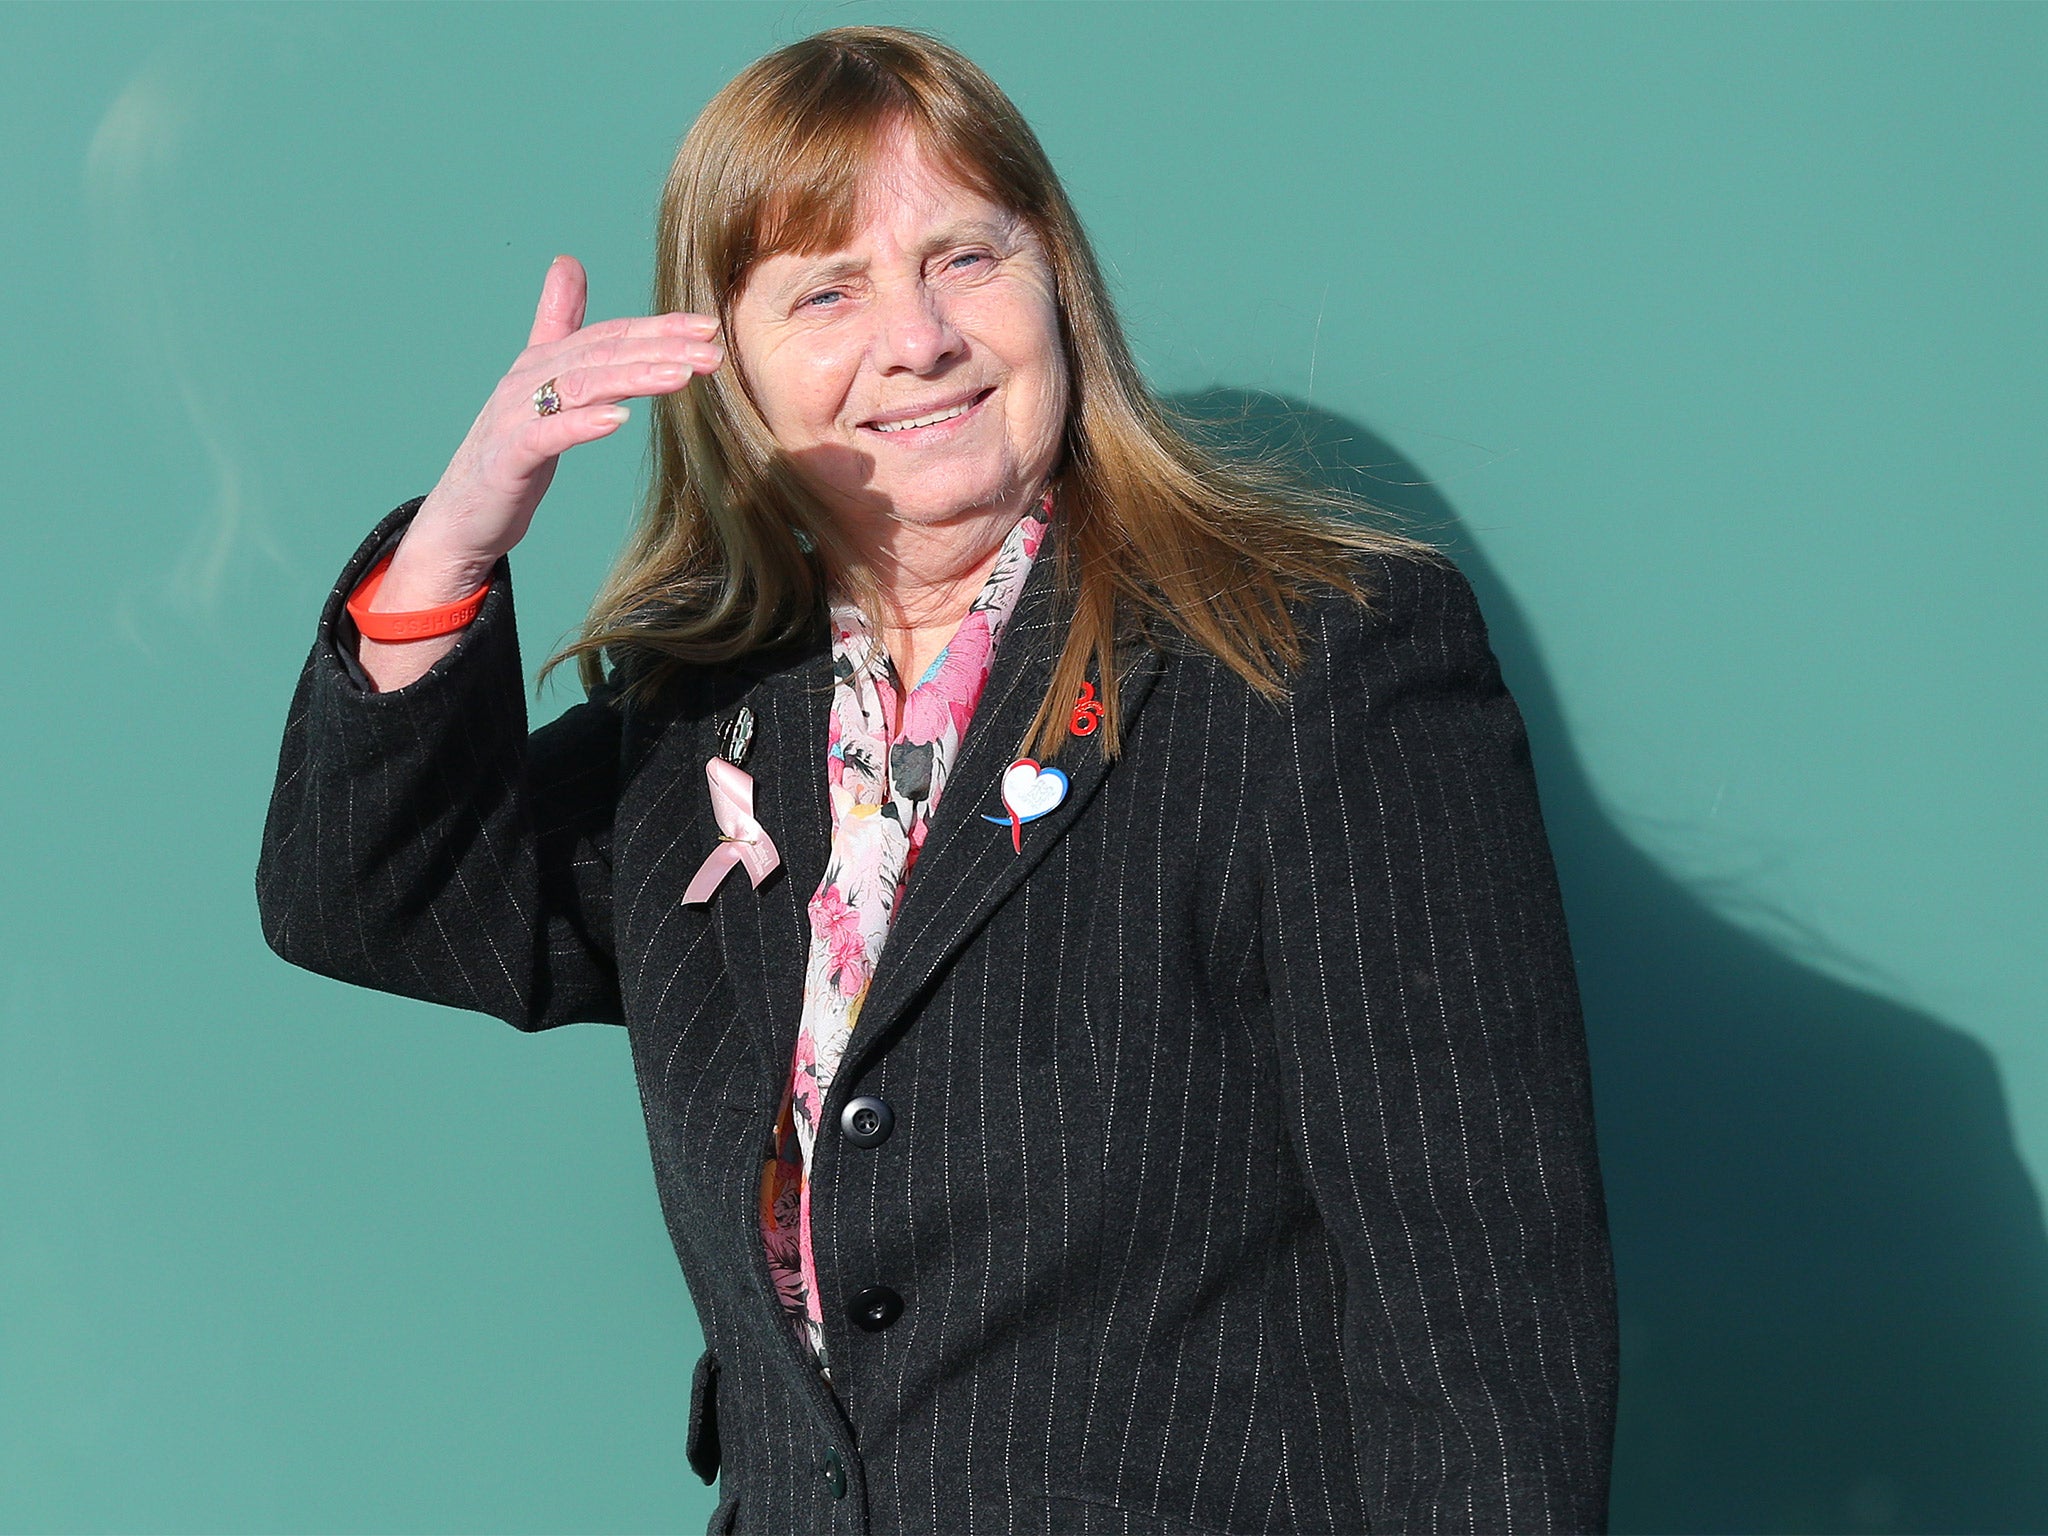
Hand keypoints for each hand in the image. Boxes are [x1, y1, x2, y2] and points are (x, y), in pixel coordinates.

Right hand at [357, 256, 722, 689]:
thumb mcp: (540, 385)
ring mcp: (516, 416)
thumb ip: (555, 325)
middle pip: (602, 353)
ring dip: (634, 377)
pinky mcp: (509, 457)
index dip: (658, 327)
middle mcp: (528, 379)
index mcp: (543, 362)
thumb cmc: (510, 452)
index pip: (609, 335)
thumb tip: (568, 262)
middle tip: (712, 350)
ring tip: (681, 376)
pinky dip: (583, 423)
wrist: (460, 518)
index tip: (708, 326)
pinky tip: (619, 418)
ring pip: (582, 385)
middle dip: (660, 347)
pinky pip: (549, 434)